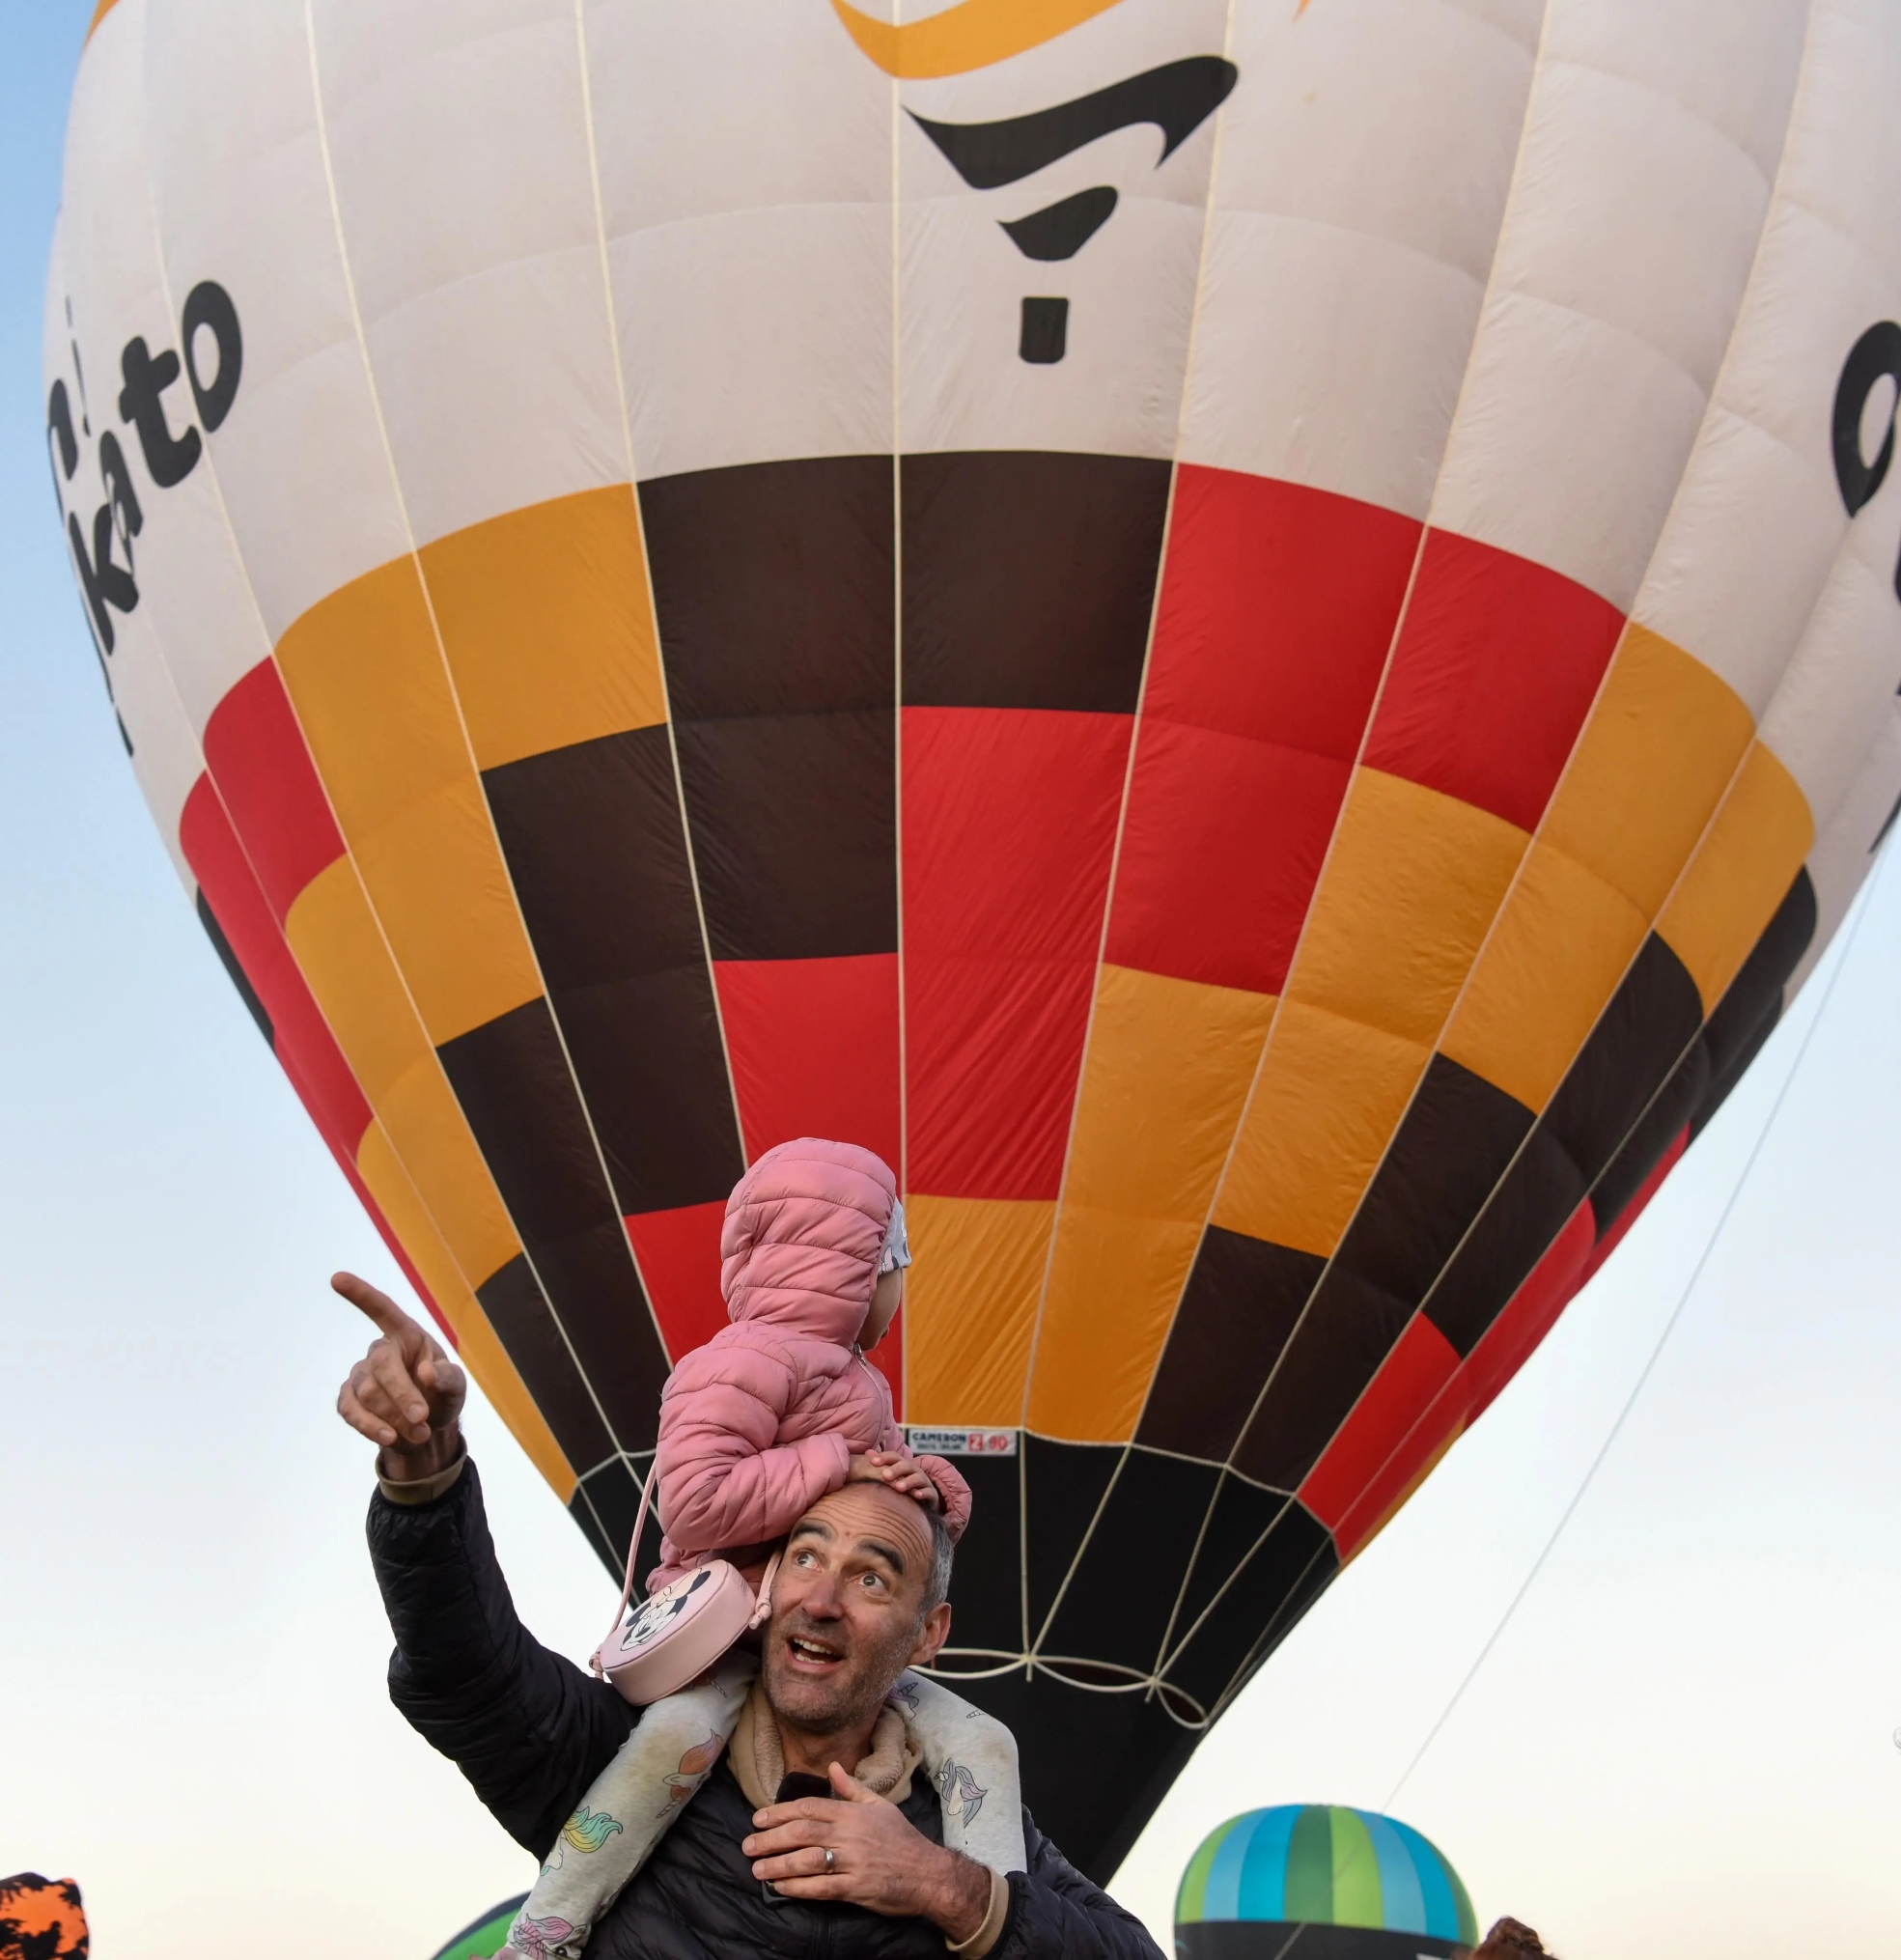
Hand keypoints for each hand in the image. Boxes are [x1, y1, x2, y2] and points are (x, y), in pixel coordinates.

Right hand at [332, 1271, 465, 1479]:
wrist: (426, 1427)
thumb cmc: (442, 1394)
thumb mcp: (456, 1386)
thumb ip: (448, 1377)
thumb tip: (427, 1373)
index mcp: (408, 1335)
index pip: (382, 1309)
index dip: (361, 1294)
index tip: (336, 1278)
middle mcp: (380, 1351)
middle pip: (382, 1366)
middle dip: (402, 1394)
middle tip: (423, 1418)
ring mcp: (360, 1375)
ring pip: (368, 1393)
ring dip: (394, 1417)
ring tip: (420, 1433)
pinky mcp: (348, 1400)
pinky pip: (350, 1411)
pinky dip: (370, 1426)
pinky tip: (388, 1437)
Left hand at [743, 1761, 990, 1936]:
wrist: (927, 1872)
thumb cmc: (901, 1838)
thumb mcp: (879, 1805)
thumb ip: (852, 1787)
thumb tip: (833, 1766)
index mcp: (853, 1812)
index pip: (810, 1807)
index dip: (781, 1812)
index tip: (758, 1818)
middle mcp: (850, 1834)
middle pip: (803, 1832)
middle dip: (771, 1838)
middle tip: (748, 1844)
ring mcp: (853, 1861)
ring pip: (808, 1859)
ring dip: (779, 1864)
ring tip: (757, 1868)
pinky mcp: (857, 1887)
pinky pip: (822, 1887)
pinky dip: (799, 1887)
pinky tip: (781, 1887)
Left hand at [846, 1449, 940, 1508]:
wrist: (926, 1497)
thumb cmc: (905, 1483)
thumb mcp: (894, 1473)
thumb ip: (882, 1463)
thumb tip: (867, 1453)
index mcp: (903, 1464)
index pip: (894, 1457)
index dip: (884, 1457)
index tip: (872, 1462)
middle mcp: (914, 1470)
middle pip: (906, 1465)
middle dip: (896, 1469)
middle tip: (885, 1475)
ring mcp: (924, 1481)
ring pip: (918, 1478)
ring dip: (908, 1481)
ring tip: (898, 1487)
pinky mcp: (931, 1493)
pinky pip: (929, 1492)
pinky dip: (923, 1493)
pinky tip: (916, 1495)